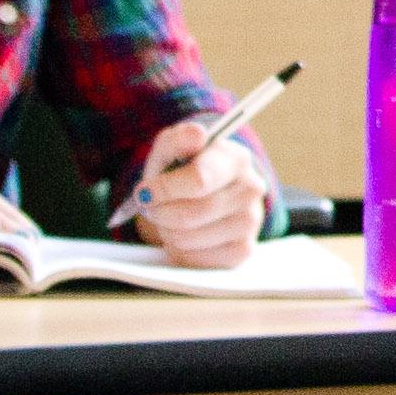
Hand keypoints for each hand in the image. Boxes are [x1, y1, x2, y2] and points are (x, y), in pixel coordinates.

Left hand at [123, 118, 267, 267]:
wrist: (202, 194)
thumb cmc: (183, 170)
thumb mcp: (173, 149)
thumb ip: (178, 139)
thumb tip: (197, 135)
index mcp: (236, 159)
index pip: (199, 181)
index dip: (164, 189)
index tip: (144, 192)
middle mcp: (251, 190)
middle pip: (189, 215)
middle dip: (160, 213)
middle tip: (152, 207)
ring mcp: (250, 222)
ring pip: (188, 239)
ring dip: (166, 231)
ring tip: (169, 218)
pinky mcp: (243, 250)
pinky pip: (194, 259)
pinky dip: (178, 249)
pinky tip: (184, 234)